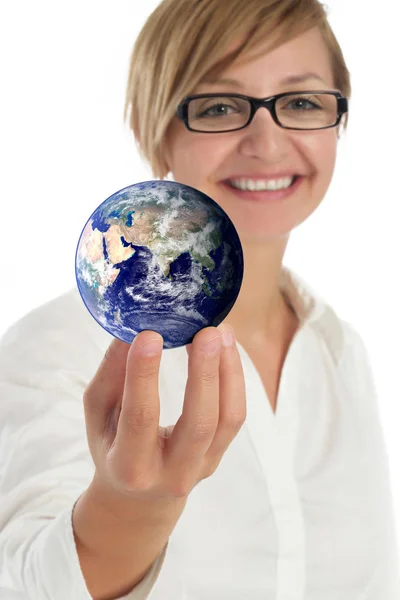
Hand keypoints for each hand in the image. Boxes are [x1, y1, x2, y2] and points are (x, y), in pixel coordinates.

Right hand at [82, 324, 245, 511]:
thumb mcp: (98, 414)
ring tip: (221, 332)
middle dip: (204, 373)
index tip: (149, 335)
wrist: (139, 497)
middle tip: (206, 331)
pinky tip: (226, 348)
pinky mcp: (219, 455)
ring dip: (228, 370)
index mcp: (130, 466)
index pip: (140, 418)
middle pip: (199, 422)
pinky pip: (236, 416)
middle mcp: (171, 473)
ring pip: (228, 418)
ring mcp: (202, 467)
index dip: (144, 375)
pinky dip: (235, 378)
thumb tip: (130, 330)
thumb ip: (111, 374)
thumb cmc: (112, 445)